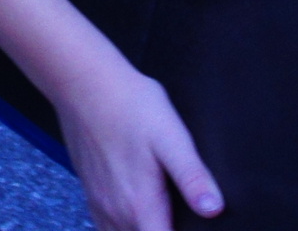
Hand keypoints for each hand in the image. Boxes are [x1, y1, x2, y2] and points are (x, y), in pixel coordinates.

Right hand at [55, 64, 223, 230]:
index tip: (195, 226)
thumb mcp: (171, 136)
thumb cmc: (127, 104)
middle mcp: (117, 212)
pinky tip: (138, 212)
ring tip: (164, 215)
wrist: (83, 81)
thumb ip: (192, 177)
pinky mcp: (91, 192)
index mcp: (140, 206)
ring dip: (145, 230)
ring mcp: (100, 204)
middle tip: (182, 216)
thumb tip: (214, 209)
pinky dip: (125, 228)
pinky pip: (107, 227)